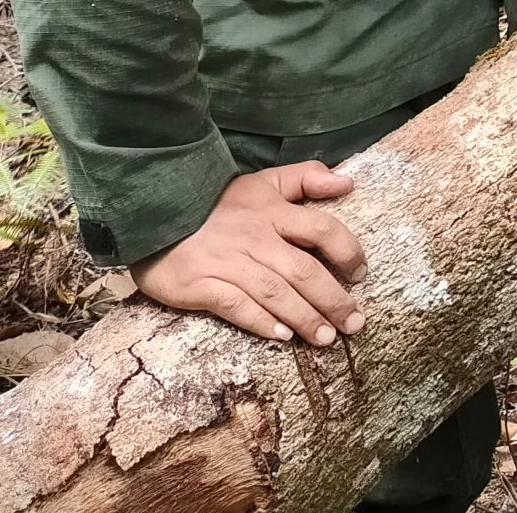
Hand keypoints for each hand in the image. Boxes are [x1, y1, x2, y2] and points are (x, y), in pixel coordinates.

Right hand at [132, 163, 366, 345]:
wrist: (154, 215)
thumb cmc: (216, 204)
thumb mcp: (263, 182)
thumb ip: (305, 178)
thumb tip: (347, 184)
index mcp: (273, 211)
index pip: (322, 230)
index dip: (347, 252)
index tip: (362, 274)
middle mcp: (255, 238)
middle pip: (304, 271)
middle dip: (334, 300)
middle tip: (355, 324)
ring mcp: (227, 262)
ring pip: (275, 293)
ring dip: (305, 318)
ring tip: (327, 338)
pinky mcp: (200, 284)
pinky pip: (236, 306)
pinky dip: (261, 322)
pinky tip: (282, 336)